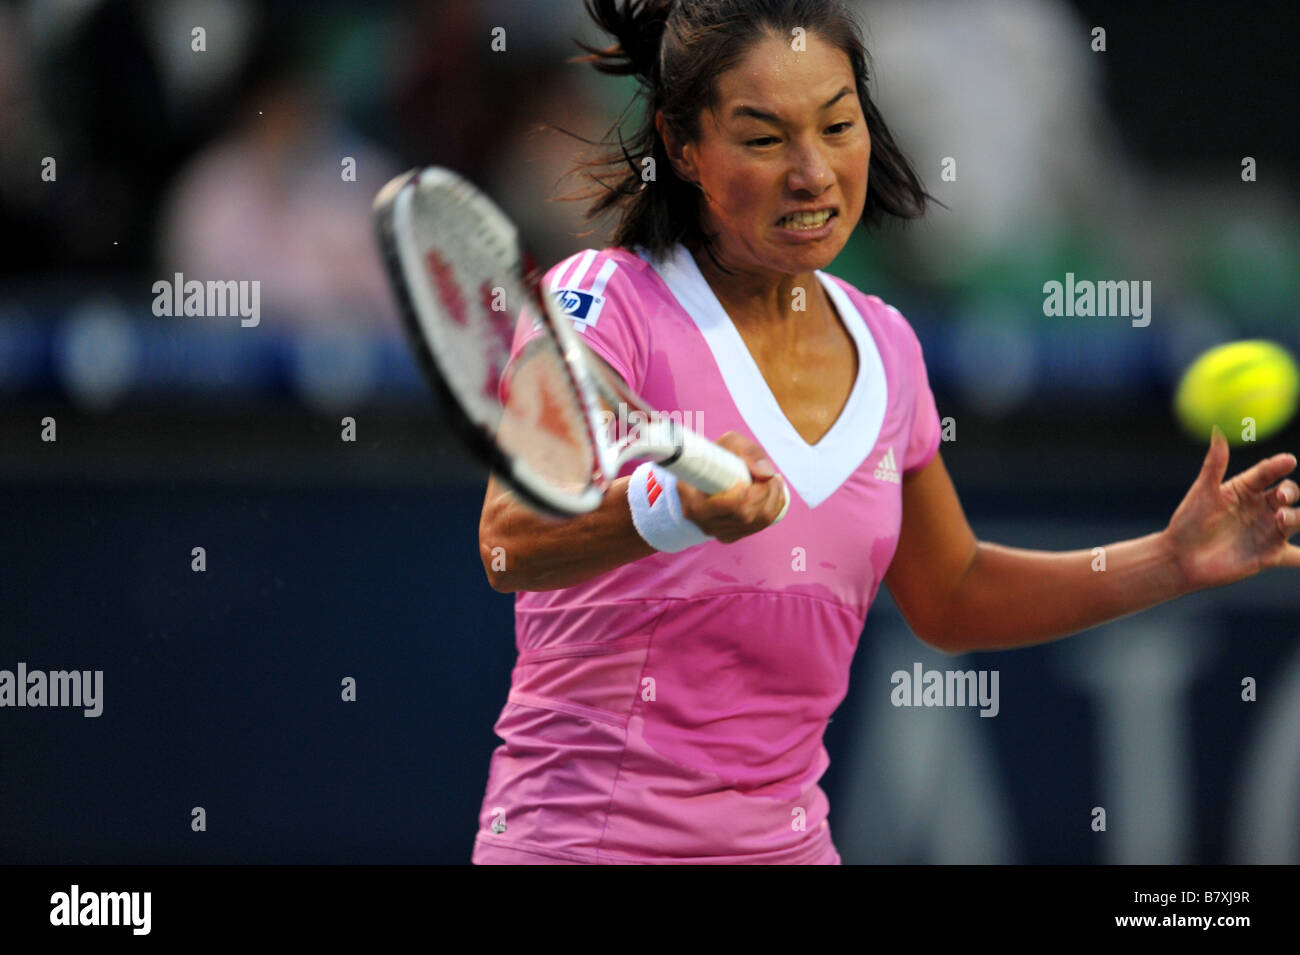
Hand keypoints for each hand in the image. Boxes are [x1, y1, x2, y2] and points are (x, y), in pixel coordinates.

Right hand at [678, 431, 788, 542]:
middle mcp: (705, 523)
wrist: (705, 476)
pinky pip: (761, 525)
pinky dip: (774, 508)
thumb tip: (766, 473)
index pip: (724, 507)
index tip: (751, 477)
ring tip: (773, 480)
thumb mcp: (728, 443)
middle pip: (746, 515)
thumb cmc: (716, 458)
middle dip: (765, 492)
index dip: (742, 495)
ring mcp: (720, 532)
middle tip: (770, 475)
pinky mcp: (733, 535)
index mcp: (694, 503)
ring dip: (773, 499)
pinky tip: (772, 493)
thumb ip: (747, 452)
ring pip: (758, 521)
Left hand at [1164, 425, 1299, 591]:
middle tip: (1282, 495)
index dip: (1279, 466)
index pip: (1268, 472)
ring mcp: (1268, 531)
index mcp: (1246, 488)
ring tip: (1281, 518)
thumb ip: (1214, 464)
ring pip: (1296, 519)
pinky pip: (1296, 557)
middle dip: (1291, 491)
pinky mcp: (1270, 555)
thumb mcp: (1202, 492)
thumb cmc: (1188, 522)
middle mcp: (1262, 507)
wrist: (1180, 558)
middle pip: (1289, 493)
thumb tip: (1217, 429)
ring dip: (1295, 516)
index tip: (1288, 460)